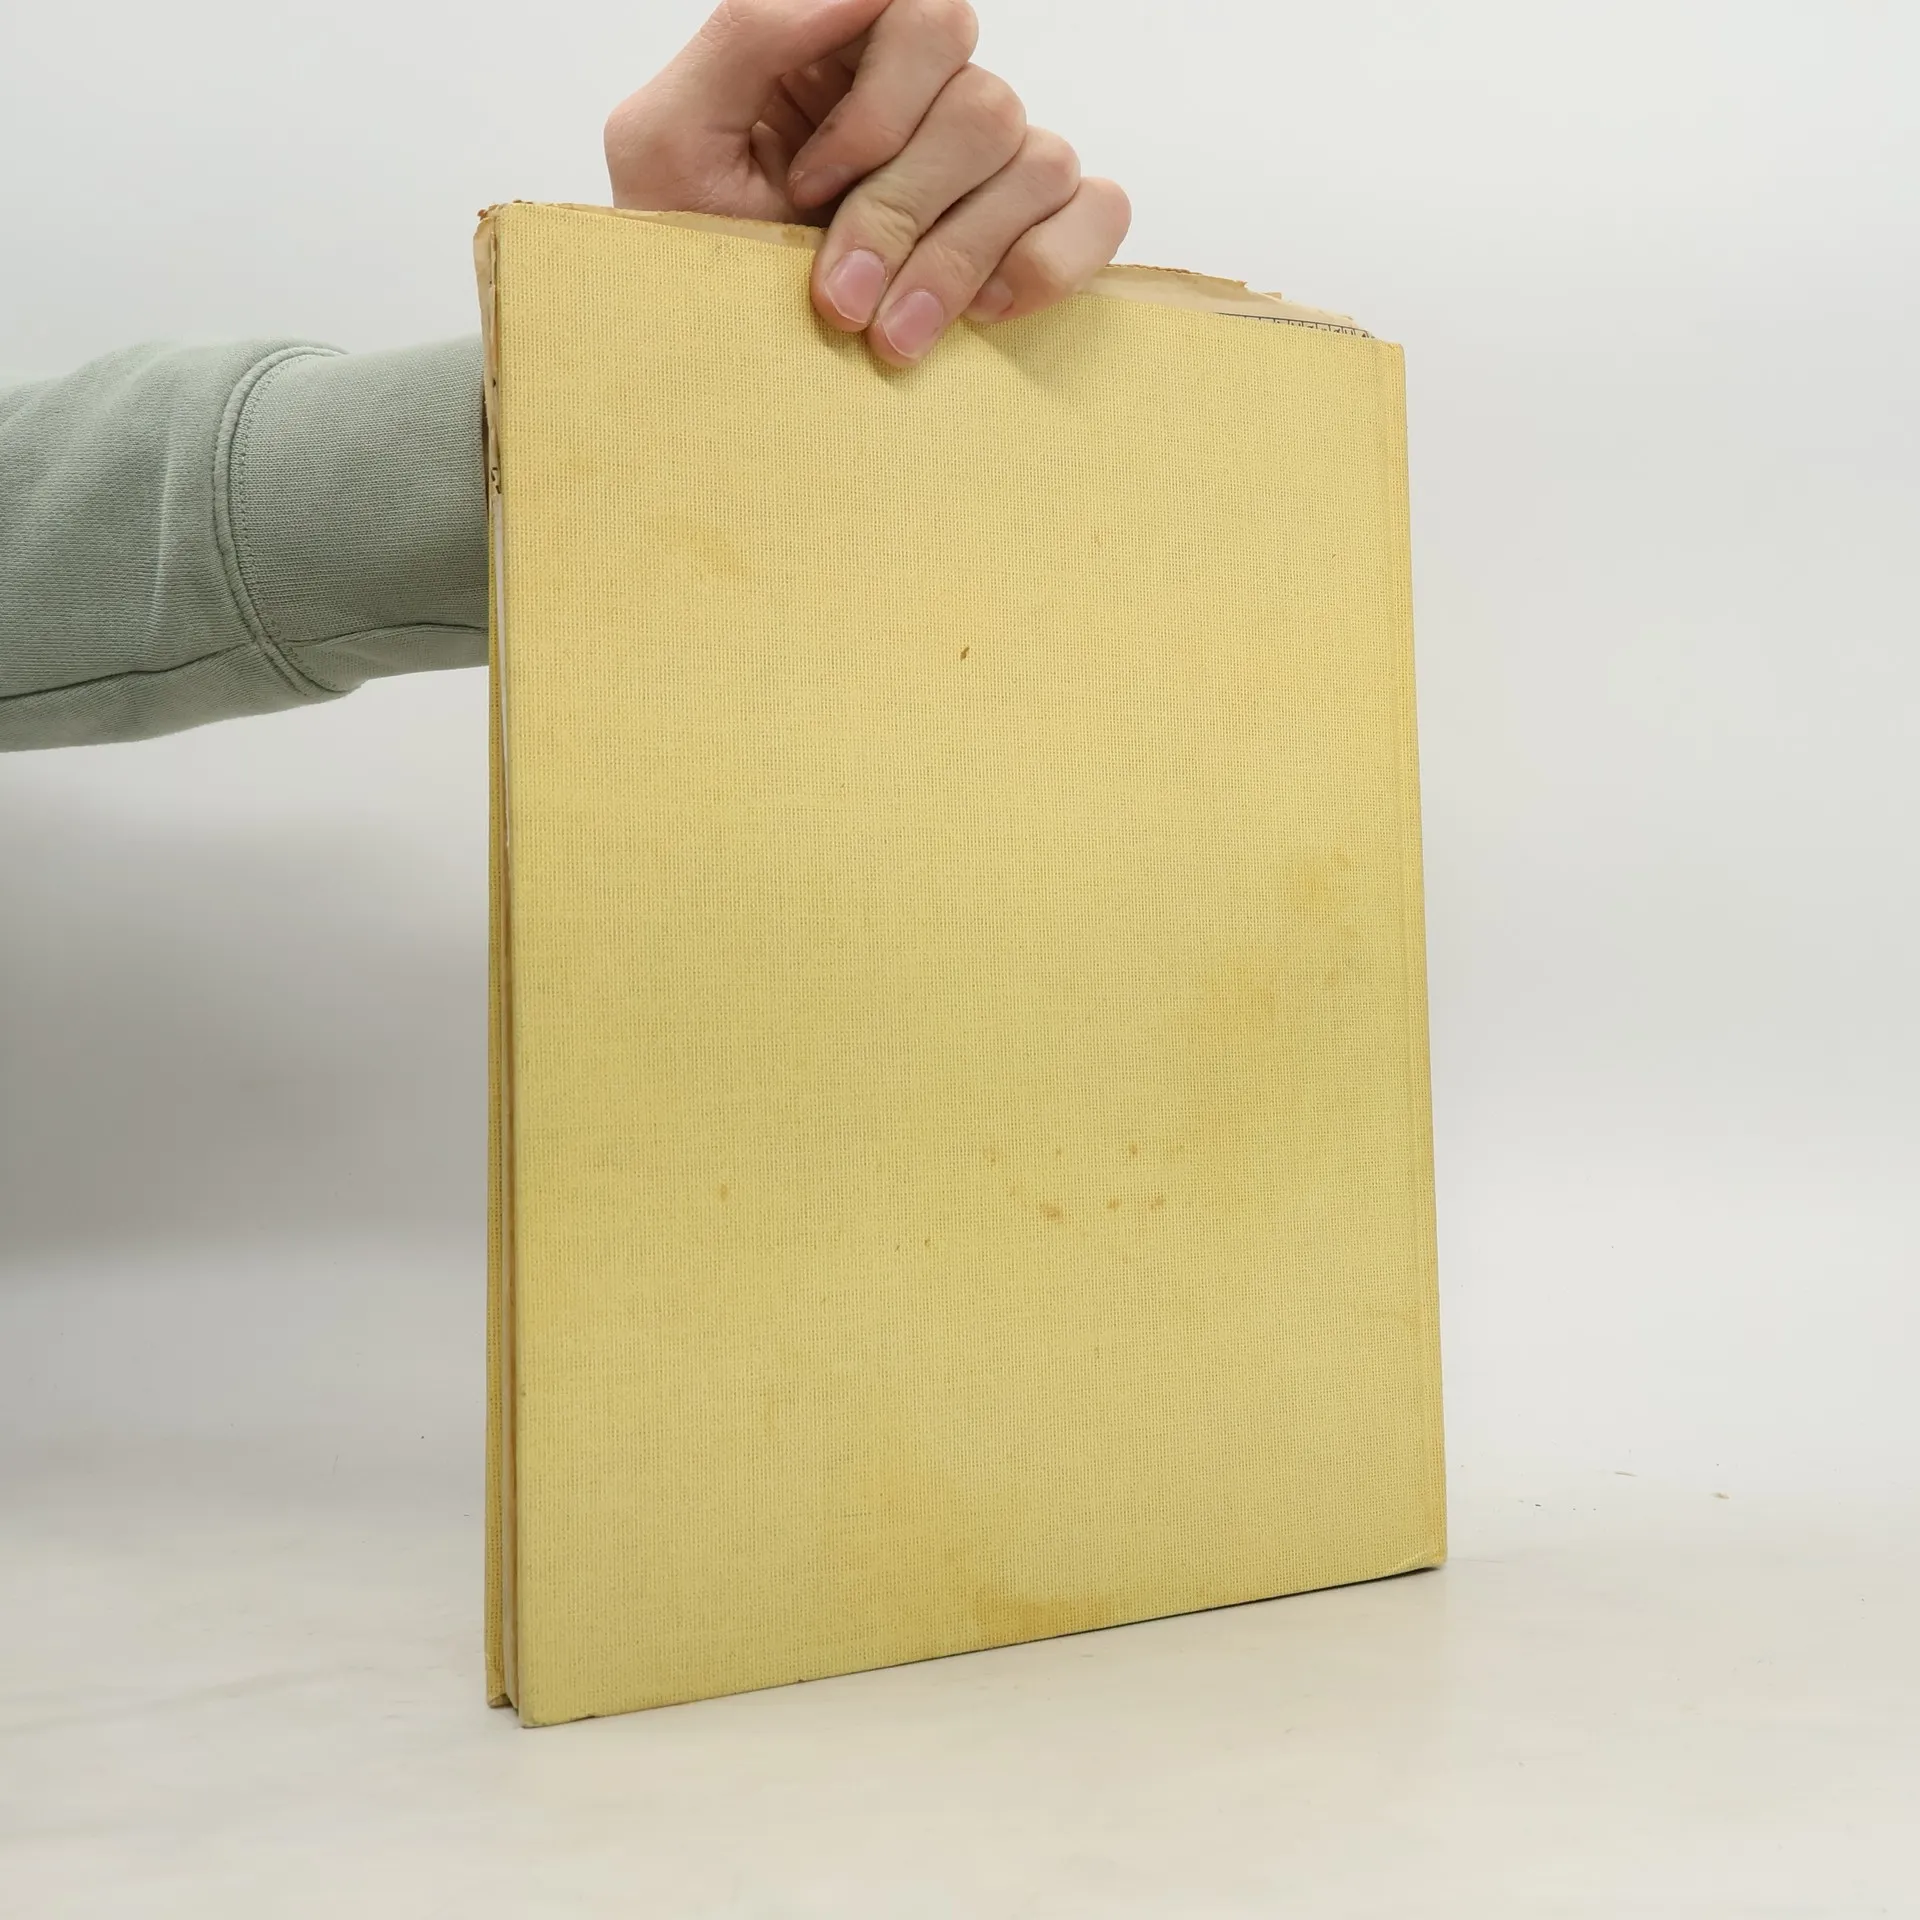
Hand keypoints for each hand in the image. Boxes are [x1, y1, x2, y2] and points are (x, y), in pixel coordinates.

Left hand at [604, 0, 1130, 366]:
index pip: (925, 15)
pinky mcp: (1038, 237)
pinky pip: (1098, 209)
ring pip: (1039, 161)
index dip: (878, 109)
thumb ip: (752, 33)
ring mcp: (991, 170)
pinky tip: (979, 316)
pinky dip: (1047, 264)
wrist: (713, 374)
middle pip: (984, 102)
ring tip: (889, 338)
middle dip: (904, 211)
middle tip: (841, 298)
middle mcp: (931, 103)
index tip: (810, 186)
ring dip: (957, 262)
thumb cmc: (683, 262)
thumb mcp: (666, 139)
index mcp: (849, 56)